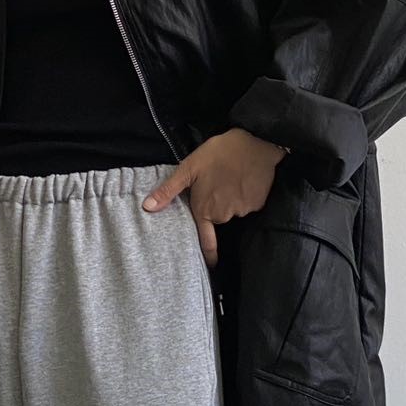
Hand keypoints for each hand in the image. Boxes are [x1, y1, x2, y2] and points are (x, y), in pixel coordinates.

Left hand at [142, 127, 285, 268]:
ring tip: (232, 178)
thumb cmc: (218, 153)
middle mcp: (224, 215)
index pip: (207, 241)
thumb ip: (168, 191)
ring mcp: (243, 210)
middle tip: (217, 184)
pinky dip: (247, 195)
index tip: (211, 265)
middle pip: (219, 218)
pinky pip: (249, 204)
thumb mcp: (188, 168)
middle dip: (217, 206)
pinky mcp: (258, 204)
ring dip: (232, 199)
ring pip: (235, 211)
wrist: (254, 141)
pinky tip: (246, 179)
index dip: (209, 255)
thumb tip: (147, 208)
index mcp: (205, 210)